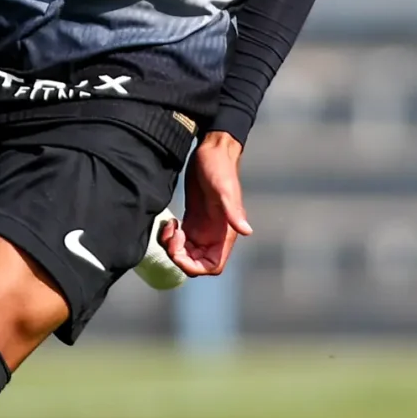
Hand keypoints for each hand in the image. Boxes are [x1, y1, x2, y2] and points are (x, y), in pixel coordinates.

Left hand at [161, 131, 251, 276]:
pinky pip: (179, 241)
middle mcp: (214, 235)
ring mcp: (202, 229)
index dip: (195, 267)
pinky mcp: (192, 220)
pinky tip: (169, 223)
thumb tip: (247, 231)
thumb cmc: (220, 167)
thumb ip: (234, 211)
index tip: (180, 252)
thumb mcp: (225, 189)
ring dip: (173, 248)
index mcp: (225, 233)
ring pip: (185, 254)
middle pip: (196, 263)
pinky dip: (170, 238)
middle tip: (172, 236)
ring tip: (169, 228)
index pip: (212, 266)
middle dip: (179, 257)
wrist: (211, 150)